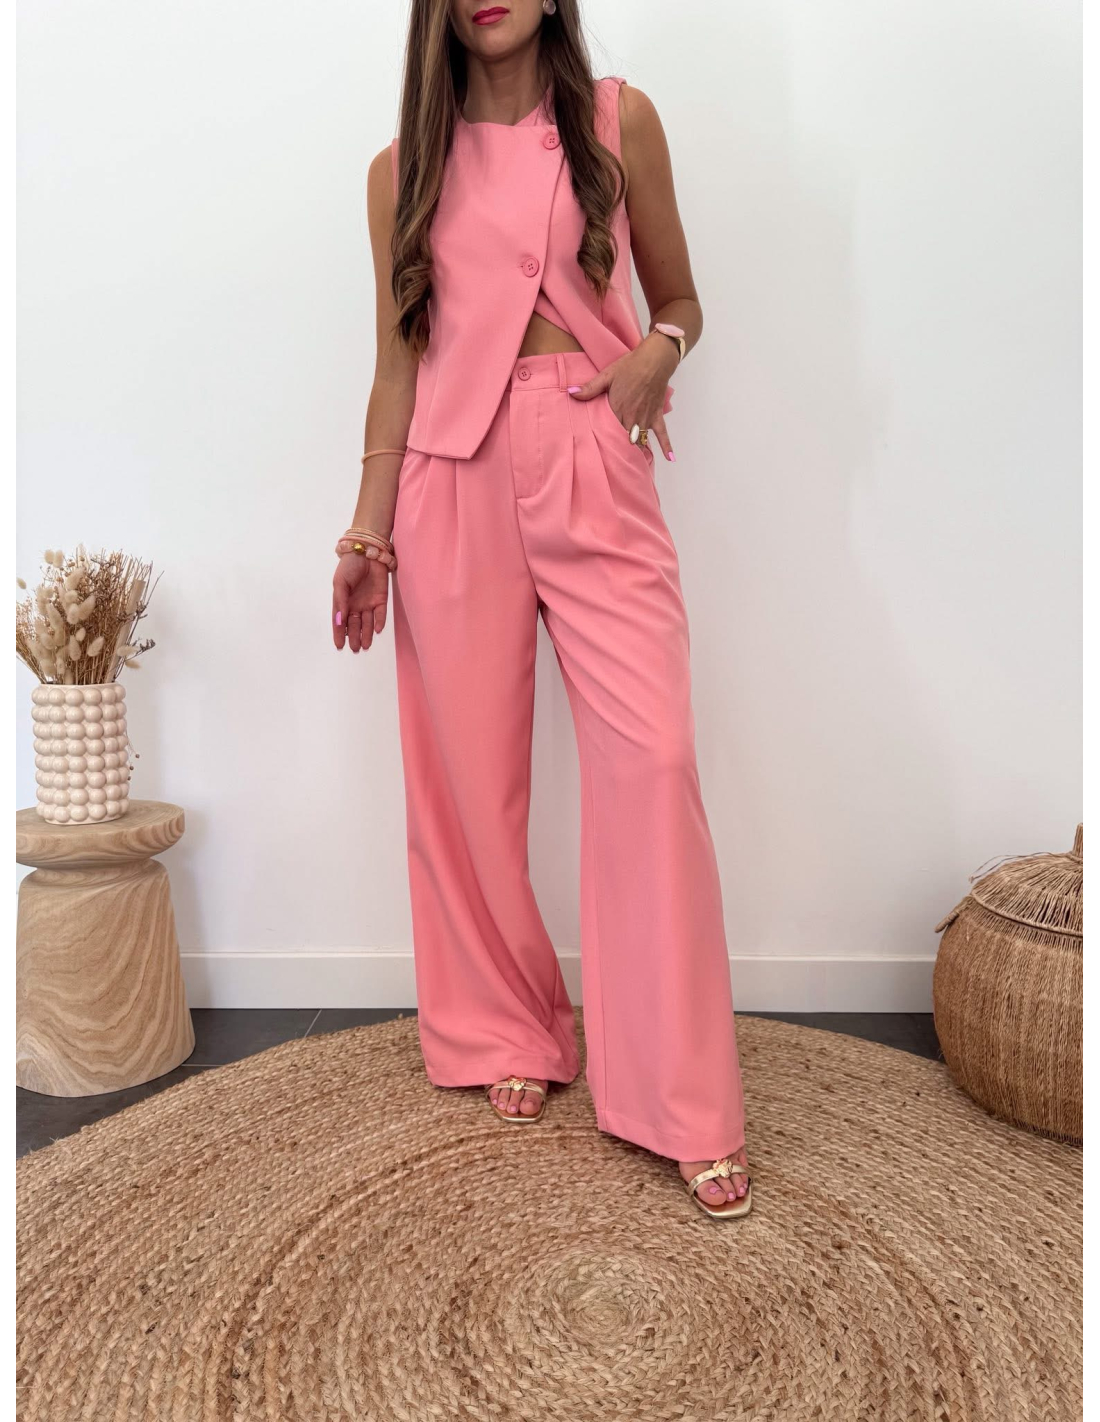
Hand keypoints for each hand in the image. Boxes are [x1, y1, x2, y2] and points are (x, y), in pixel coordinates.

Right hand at [332, 553, 388, 652]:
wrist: (367, 552)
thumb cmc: (350, 566)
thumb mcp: (340, 583)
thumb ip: (340, 602)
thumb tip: (339, 620)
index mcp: (343, 602)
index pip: (340, 621)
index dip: (339, 633)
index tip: (339, 645)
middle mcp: (356, 605)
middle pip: (354, 625)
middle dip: (354, 637)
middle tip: (354, 649)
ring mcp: (368, 603)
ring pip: (367, 622)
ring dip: (366, 634)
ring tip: (364, 646)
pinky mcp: (381, 599)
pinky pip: (380, 613)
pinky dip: (378, 621)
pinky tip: (376, 630)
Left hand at [566, 333, 677, 460]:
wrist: (654, 359)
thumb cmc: (630, 365)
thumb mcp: (607, 375)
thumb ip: (590, 388)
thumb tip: (570, 393)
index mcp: (617, 408)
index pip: (608, 430)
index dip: (602, 440)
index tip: (597, 450)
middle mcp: (632, 416)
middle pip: (623, 439)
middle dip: (618, 449)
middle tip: (612, 462)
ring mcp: (645, 417)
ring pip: (639, 439)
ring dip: (635, 451)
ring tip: (629, 464)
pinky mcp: (657, 415)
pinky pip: (663, 433)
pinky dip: (666, 446)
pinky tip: (670, 458)